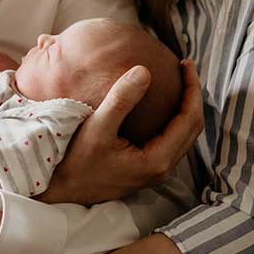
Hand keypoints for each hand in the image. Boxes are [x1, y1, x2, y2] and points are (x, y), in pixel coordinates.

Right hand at [40, 59, 203, 204]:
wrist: (60, 189)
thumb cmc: (75, 162)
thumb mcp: (97, 127)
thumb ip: (121, 100)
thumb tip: (144, 71)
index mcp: (157, 160)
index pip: (189, 119)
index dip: (192, 88)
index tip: (186, 64)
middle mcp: (162, 168)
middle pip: (192, 127)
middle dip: (193, 95)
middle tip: (185, 67)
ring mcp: (155, 170)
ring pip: (184, 134)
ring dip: (185, 106)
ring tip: (178, 80)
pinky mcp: (146, 167)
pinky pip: (171, 139)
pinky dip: (174, 117)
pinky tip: (163, 103)